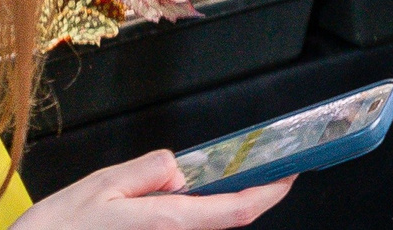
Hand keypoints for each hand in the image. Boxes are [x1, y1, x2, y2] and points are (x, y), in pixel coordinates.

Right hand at [14, 150, 291, 228]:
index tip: (291, 175)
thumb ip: (149, 172)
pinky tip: (148, 211)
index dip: (270, 193)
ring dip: (199, 210)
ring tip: (164, 197)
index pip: (236, 210)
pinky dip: (178, 219)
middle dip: (229, 197)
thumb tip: (180, 169)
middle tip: (225, 176)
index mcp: (166, 223)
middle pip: (219, 221)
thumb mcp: (100, 186)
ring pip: (194, 228)